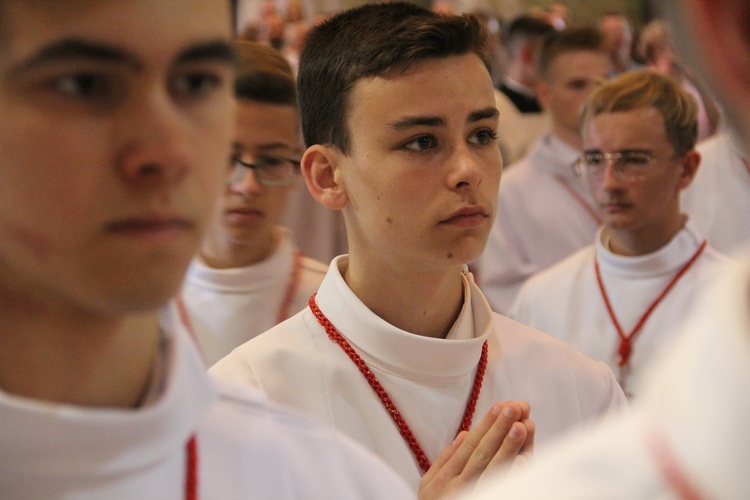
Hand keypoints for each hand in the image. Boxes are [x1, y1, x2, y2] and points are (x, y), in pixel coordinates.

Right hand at [417, 401, 534, 498]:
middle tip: (514, 407)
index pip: (470, 445)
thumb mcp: (429, 486)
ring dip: (508, 448)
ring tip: (522, 426)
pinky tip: (523, 462)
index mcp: (446, 478)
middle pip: (483, 454)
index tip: (500, 405)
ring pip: (493, 472)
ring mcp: (473, 498)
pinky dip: (512, 477)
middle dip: (499, 429)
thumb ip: (444, 460)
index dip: (486, 425)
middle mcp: (459, 488)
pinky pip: (501, 492)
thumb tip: (463, 434)